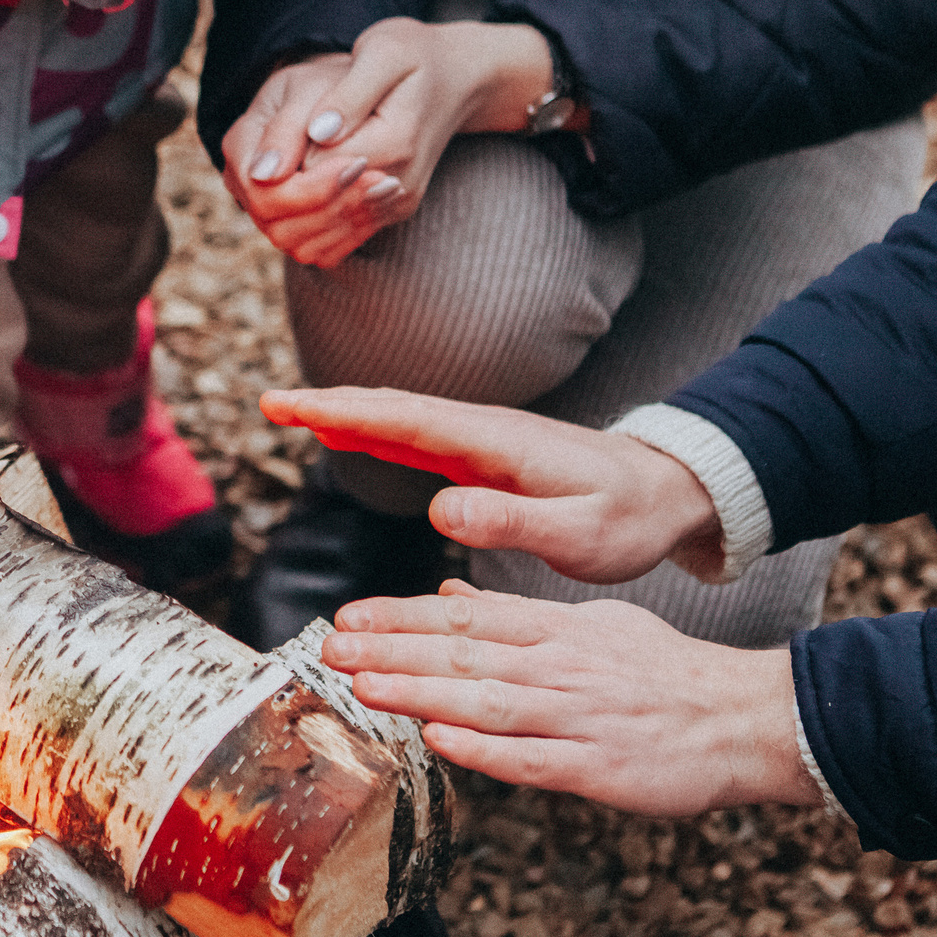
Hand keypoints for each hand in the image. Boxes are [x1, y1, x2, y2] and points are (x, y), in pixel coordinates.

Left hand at [222, 19, 554, 266]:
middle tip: (262, 156)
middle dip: (268, 193)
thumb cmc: (412, 54)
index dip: (277, 161)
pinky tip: (293, 187)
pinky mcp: (387, 216)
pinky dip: (298, 226)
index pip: (309, 175)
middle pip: (306, 216)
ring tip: (276, 169)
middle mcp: (396, 185)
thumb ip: (346, 96)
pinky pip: (329, 245)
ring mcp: (393, 206)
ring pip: (311, 241)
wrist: (456, 78)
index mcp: (393, 142)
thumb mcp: (382, 52)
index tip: (272, 133)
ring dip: (277, 214)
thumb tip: (316, 135)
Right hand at [259, 386, 721, 581]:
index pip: (405, 419)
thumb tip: (442, 507)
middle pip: (391, 409)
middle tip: (267, 403)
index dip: (343, 412)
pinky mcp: (484, 458)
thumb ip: (513, 520)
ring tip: (288, 414)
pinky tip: (345, 436)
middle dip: (327, 404)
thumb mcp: (579, 533)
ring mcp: (481, 442)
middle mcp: (482, 431)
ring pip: (399, 421)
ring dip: (343, 414)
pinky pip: (417, 440)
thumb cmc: (628, 518)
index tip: (290, 407)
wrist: (669, 493)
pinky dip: (373, 432)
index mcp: (496, 443)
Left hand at [320, 582, 818, 816]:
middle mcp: (560, 668)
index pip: (465, 617)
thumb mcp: (591, 623)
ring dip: (421, 695)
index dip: (401, 616)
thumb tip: (451, 596)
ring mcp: (578, 717)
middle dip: (391, 652)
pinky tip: (440, 742)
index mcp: (557, 630)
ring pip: (487, 702)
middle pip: (463, 656)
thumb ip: (517, 613)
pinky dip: (485, 751)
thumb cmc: (664, 671)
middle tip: (332, 647)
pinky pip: (533, 759)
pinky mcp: (599, 766)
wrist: (747, 717)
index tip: (349, 617)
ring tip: (364, 687)